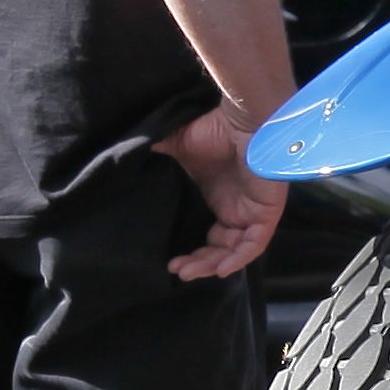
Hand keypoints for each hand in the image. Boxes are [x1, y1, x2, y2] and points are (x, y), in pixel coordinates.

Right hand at [164, 100, 287, 282]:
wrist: (244, 117)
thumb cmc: (214, 128)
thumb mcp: (177, 146)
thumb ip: (156, 155)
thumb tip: (122, 159)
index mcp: (219, 198)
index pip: (208, 236)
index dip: (193, 252)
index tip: (170, 261)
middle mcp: (237, 208)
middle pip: (220, 248)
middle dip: (199, 263)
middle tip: (178, 270)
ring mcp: (253, 211)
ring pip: (236, 251)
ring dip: (214, 264)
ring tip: (189, 271)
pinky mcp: (267, 211)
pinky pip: (255, 244)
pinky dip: (238, 258)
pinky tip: (219, 269)